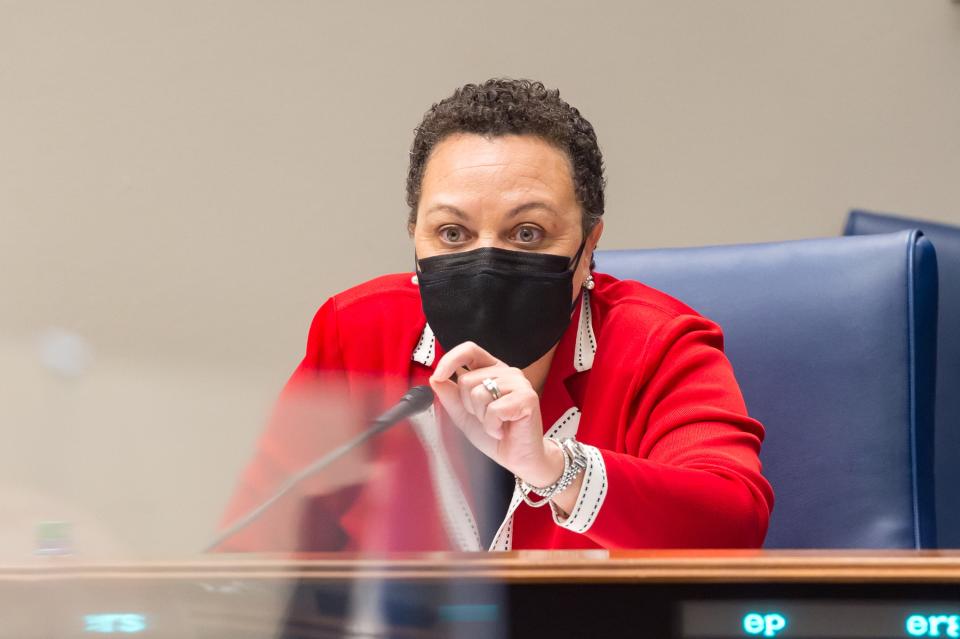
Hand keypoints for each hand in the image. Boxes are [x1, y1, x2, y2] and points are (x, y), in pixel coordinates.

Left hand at [428, 342, 563, 486]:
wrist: (517, 458)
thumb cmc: (495, 435)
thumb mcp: (464, 414)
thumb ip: (449, 396)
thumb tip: (435, 378)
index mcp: (491, 370)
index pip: (469, 350)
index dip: (450, 360)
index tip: (438, 376)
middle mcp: (506, 372)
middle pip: (467, 379)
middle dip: (468, 405)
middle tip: (484, 417)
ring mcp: (519, 383)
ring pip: (479, 393)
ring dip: (481, 417)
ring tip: (494, 424)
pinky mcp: (527, 398)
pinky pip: (494, 409)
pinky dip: (492, 426)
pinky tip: (501, 430)